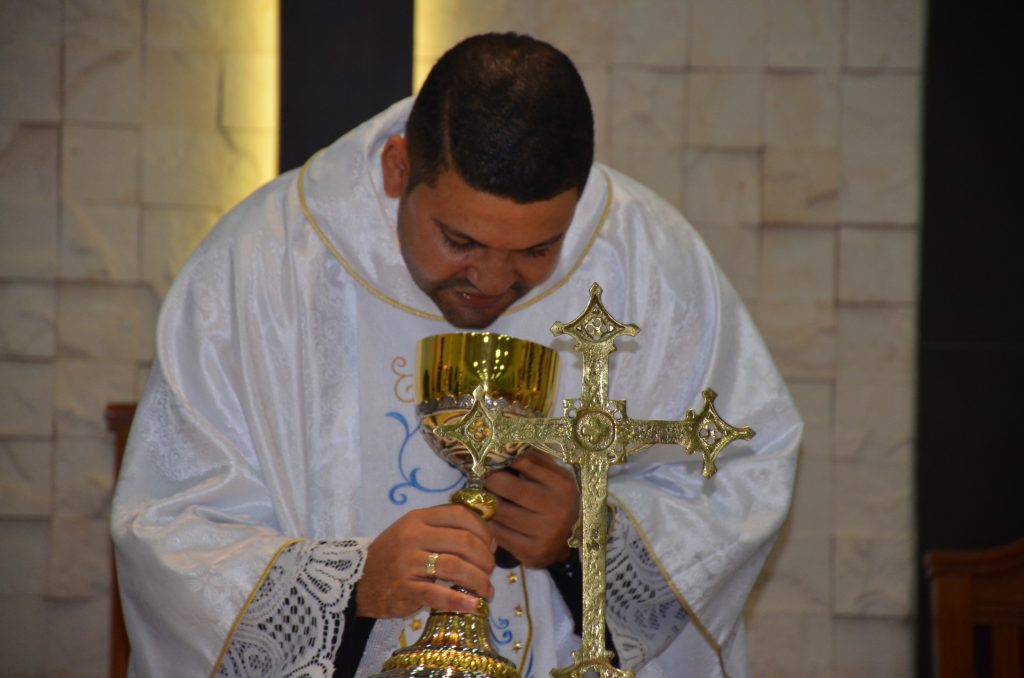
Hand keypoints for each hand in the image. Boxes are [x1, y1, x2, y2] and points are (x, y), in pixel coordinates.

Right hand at [356, 504, 495, 617]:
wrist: (358, 581)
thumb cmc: (394, 555)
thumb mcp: (414, 531)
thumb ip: (444, 528)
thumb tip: (487, 537)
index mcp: (418, 517)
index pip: (460, 515)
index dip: (483, 530)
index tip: (491, 546)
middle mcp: (412, 536)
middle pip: (464, 542)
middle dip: (486, 558)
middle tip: (490, 571)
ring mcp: (407, 562)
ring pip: (456, 567)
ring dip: (479, 580)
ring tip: (486, 590)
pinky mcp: (405, 589)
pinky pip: (439, 595)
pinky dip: (460, 601)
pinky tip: (473, 605)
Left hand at [484, 449, 580, 567]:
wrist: (567, 539)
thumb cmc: (553, 499)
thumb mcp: (552, 476)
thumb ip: (532, 460)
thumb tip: (501, 446)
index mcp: (561, 483)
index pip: (525, 462)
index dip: (502, 458)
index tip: (489, 457)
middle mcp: (556, 508)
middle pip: (508, 487)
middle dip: (490, 480)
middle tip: (482, 477)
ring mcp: (544, 532)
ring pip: (499, 512)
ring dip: (484, 502)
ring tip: (481, 496)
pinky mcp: (531, 551)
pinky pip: (497, 533)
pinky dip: (487, 522)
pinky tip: (487, 516)